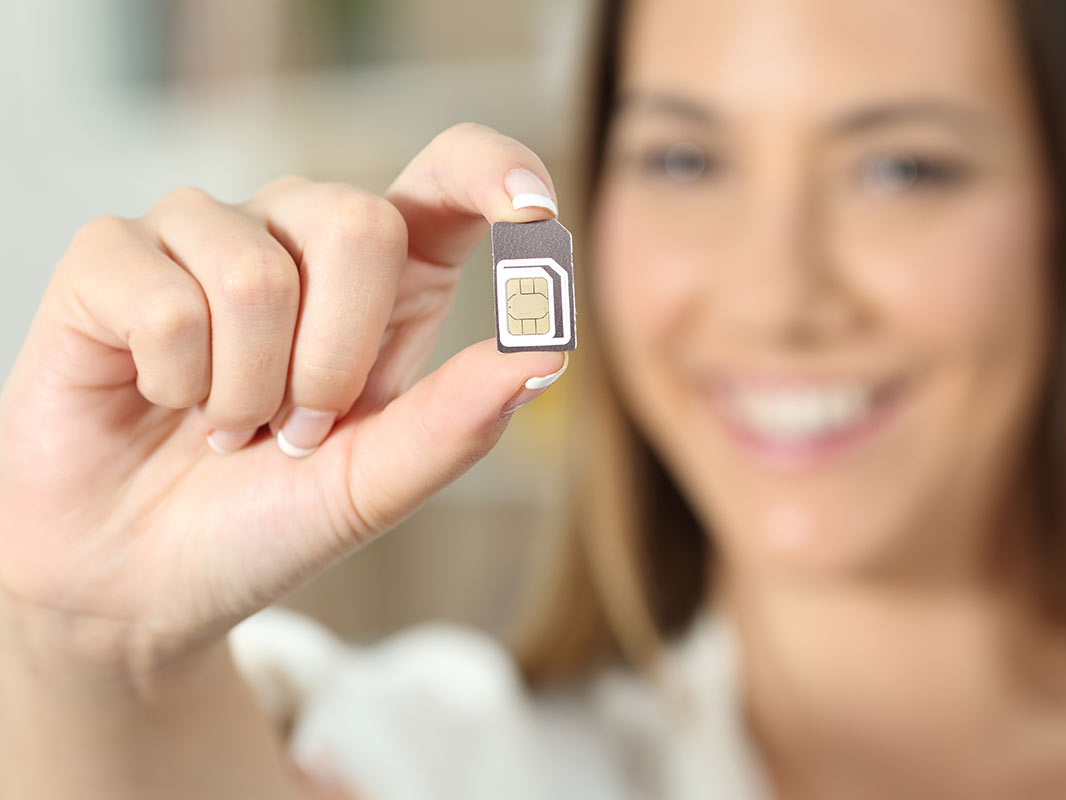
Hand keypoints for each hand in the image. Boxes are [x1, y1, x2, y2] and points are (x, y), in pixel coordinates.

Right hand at [0, 123, 567, 679]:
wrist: (144, 579)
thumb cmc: (267, 521)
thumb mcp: (375, 484)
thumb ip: (456, 421)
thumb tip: (547, 355)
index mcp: (386, 277)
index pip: (449, 174)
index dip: (494, 172)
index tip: (537, 213)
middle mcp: (299, 233)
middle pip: (360, 224)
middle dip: (337, 360)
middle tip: (301, 429)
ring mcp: (204, 234)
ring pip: (256, 275)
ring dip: (247, 391)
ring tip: (227, 428)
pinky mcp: (111, 257)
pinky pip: (164, 300)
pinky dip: (175, 383)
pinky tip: (164, 399)